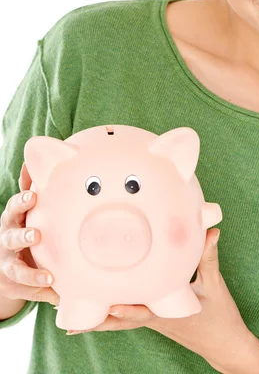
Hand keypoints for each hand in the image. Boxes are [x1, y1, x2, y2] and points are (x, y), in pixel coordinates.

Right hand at [0, 162, 59, 306]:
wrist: (3, 262)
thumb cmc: (25, 227)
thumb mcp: (27, 210)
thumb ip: (32, 190)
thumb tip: (36, 161)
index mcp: (12, 219)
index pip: (14, 207)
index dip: (22, 201)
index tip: (33, 195)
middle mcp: (5, 239)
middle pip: (10, 237)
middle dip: (22, 236)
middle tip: (36, 235)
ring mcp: (6, 263)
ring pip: (14, 269)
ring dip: (30, 273)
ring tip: (49, 278)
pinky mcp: (11, 284)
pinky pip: (25, 289)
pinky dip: (40, 292)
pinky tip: (56, 294)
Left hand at [66, 229, 254, 370]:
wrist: (226, 345)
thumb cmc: (221, 317)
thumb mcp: (215, 284)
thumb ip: (208, 256)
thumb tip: (211, 231)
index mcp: (168, 311)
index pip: (141, 312)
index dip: (124, 310)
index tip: (107, 306)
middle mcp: (155, 318)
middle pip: (119, 319)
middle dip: (93, 317)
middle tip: (66, 316)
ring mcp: (153, 321)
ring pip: (120, 320)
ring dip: (98, 316)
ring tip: (70, 318)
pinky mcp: (155, 320)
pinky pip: (129, 316)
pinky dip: (112, 314)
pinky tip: (100, 310)